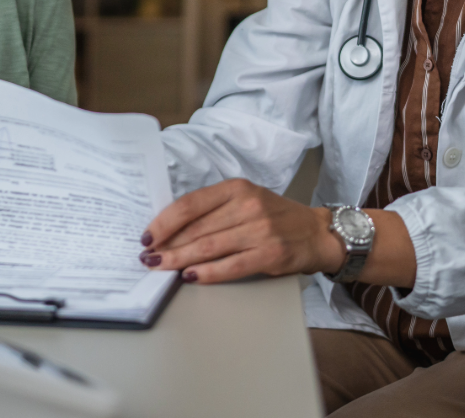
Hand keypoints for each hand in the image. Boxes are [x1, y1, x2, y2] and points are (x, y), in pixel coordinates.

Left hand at [138, 179, 343, 284]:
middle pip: (197, 227)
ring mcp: (261, 229)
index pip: (190, 204)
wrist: (316, 232)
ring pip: (210, 246)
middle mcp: (248, 205)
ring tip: (161, 268)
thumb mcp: (245, 201)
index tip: (147, 236)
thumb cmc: (274, 217)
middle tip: (148, 257)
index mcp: (236, 188)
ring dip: (180, 260)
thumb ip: (214, 211)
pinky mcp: (271, 254)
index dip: (164, 222)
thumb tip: (171, 231)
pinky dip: (208, 273)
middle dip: (167, 245)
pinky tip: (191, 277)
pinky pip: (232, 265)